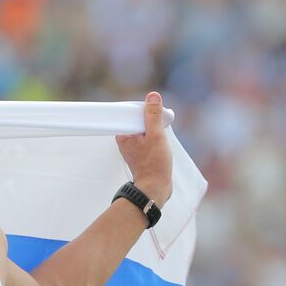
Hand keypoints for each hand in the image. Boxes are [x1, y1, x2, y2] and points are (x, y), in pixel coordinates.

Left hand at [115, 91, 172, 206]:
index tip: (153, 112)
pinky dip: (154, 137)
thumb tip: (152, 97)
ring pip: (143, 130)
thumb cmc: (154, 164)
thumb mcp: (156, 135)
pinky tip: (161, 142)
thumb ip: (153, 115)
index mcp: (123, 135)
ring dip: (153, 128)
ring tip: (161, 135)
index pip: (128, 113)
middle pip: (136, 120)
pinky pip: (146, 138)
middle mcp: (125, 141)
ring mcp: (132, 148)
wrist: (155, 188)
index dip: (142, 110)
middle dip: (150, 119)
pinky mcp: (140, 154)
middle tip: (160, 122)